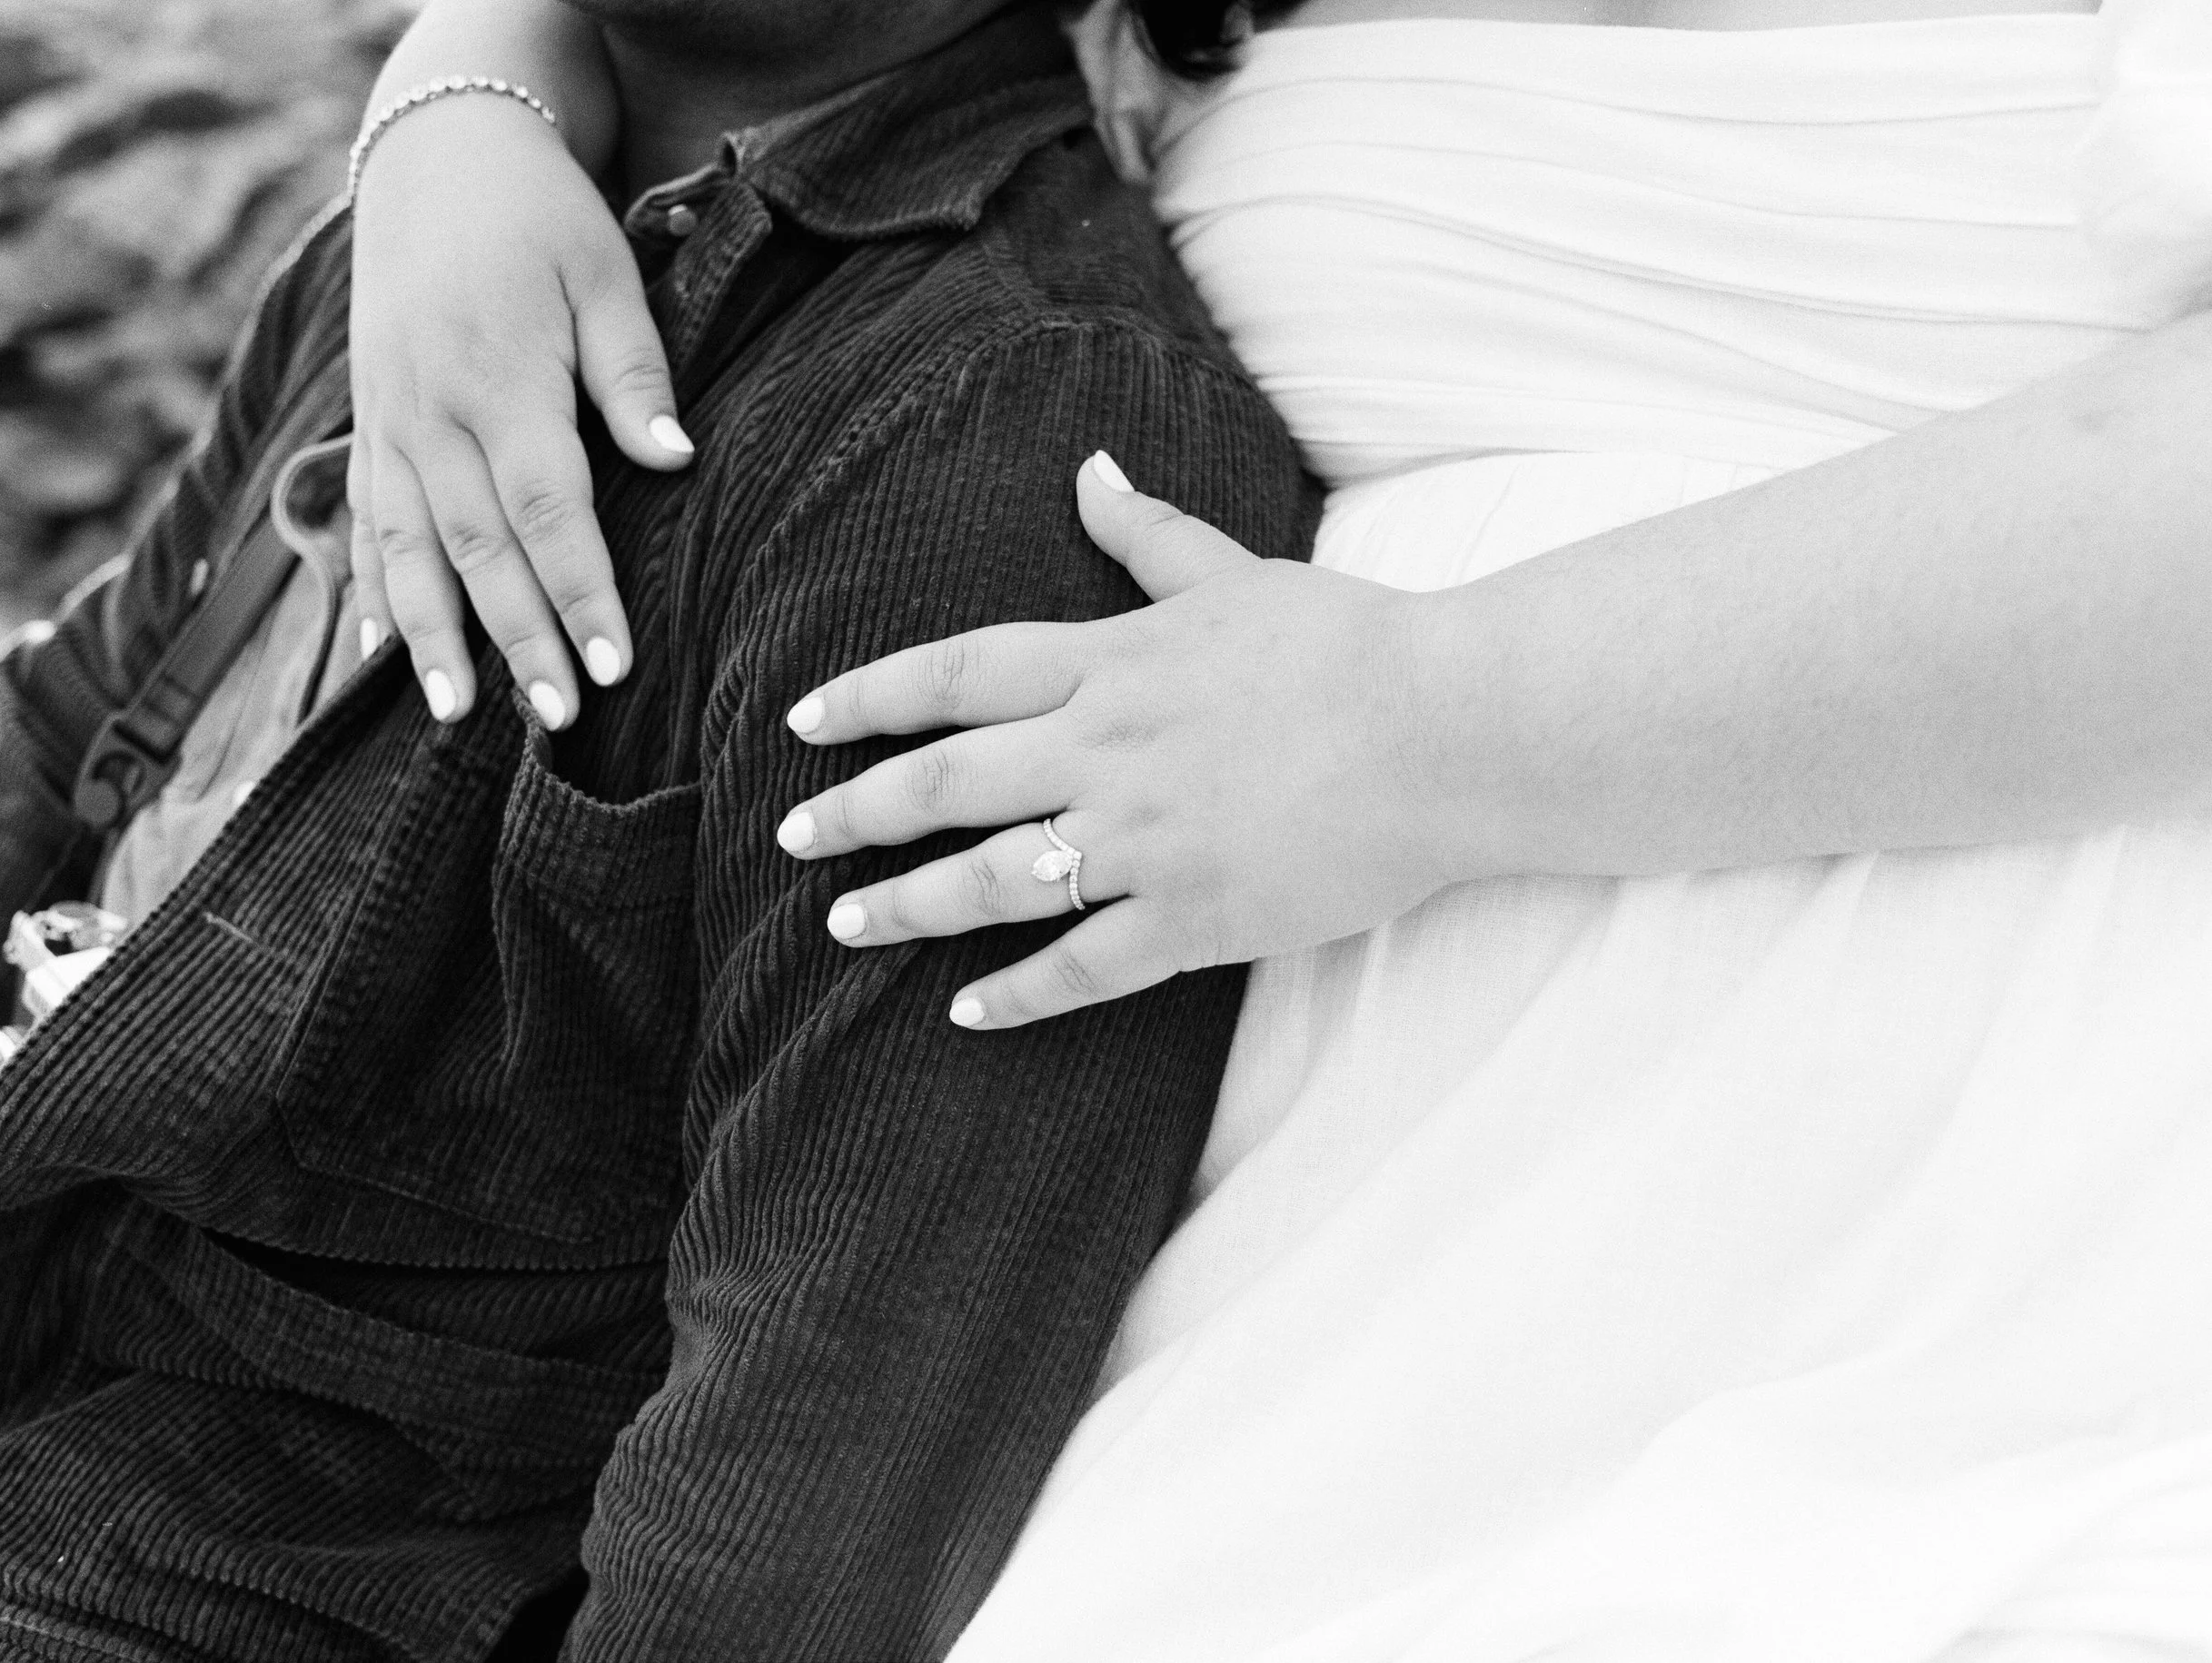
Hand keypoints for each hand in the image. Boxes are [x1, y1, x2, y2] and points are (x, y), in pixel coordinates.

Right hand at [347, 95, 682, 728]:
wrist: (437, 156)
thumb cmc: (542, 222)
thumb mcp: (606, 277)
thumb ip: (634, 377)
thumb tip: (676, 462)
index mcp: (502, 382)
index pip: (548, 512)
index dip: (580, 593)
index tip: (614, 665)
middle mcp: (432, 415)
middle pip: (477, 549)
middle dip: (517, 640)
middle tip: (556, 718)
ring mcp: (388, 423)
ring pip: (404, 549)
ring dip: (429, 637)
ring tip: (452, 713)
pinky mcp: (367, 424)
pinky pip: (362, 521)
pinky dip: (370, 589)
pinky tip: (380, 651)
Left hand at [772, 453, 1463, 1027]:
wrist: (1451, 730)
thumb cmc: (1349, 646)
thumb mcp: (1234, 574)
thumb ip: (1147, 537)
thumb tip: (1090, 470)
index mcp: (1112, 664)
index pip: (956, 675)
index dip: (870, 699)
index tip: (804, 722)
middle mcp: (1106, 751)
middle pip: (946, 782)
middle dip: (856, 811)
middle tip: (793, 835)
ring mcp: (1144, 840)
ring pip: (991, 881)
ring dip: (906, 904)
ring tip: (844, 924)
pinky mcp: (1193, 917)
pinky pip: (1081, 966)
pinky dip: (1017, 994)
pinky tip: (965, 1012)